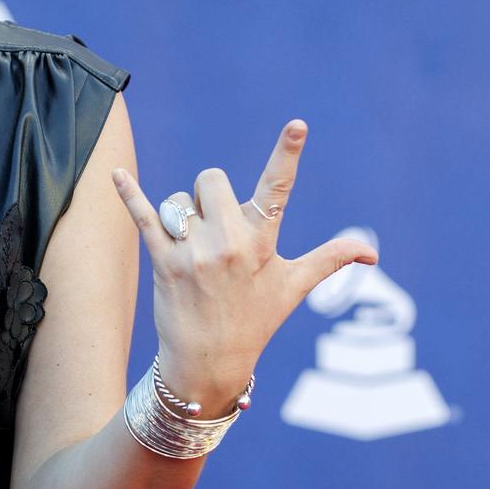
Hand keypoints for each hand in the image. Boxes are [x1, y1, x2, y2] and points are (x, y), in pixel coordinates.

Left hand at [110, 119, 377, 409]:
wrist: (209, 363)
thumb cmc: (255, 320)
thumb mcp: (293, 287)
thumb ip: (331, 259)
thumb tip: (373, 252)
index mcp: (263, 242)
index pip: (278, 189)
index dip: (287, 154)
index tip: (297, 125)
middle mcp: (230, 243)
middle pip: (211, 180)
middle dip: (210, 195)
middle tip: (214, 232)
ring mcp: (195, 253)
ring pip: (180, 201)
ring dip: (182, 217)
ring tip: (193, 253)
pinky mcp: (163, 263)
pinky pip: (144, 218)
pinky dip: (129, 194)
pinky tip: (116, 174)